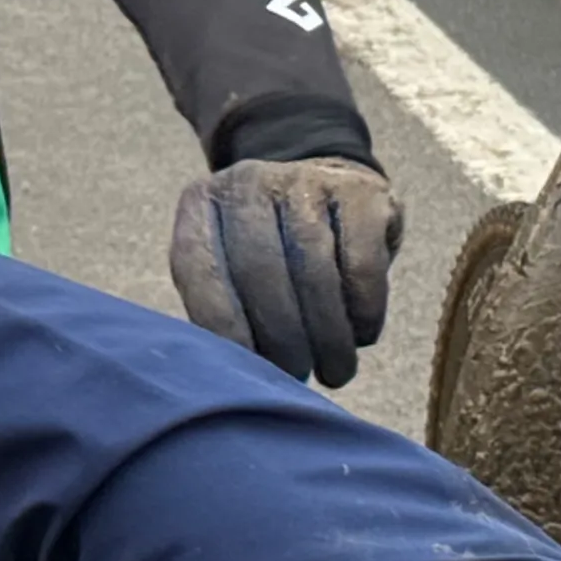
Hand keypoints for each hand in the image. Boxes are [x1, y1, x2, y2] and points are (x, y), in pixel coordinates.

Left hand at [170, 154, 402, 386]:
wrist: (329, 182)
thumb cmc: (272, 248)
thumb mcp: (231, 263)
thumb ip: (223, 305)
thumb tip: (237, 378)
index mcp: (201, 203)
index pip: (198, 267)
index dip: (220, 326)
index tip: (246, 373)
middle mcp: (247, 183)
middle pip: (259, 271)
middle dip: (281, 339)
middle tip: (297, 377)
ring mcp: (305, 181)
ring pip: (314, 271)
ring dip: (327, 336)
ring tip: (335, 371)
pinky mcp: (360, 192)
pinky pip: (362, 264)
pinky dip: (363, 311)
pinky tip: (362, 335)